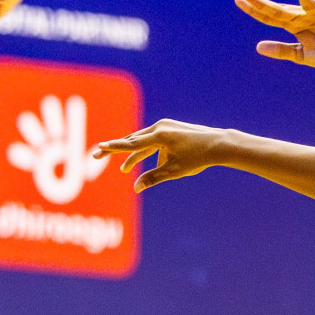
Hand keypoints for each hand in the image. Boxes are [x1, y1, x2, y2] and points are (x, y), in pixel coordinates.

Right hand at [93, 119, 226, 191]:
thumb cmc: (197, 158)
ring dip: (134, 155)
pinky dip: (148, 152)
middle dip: (115, 150)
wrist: (218, 144)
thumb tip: (136, 188)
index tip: (98, 148)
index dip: (113, 147)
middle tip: (95, 156)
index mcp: (160, 136)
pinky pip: (153, 141)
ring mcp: (165, 126)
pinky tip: (155, 164)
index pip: (131, 144)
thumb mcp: (174, 171)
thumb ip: (153, 178)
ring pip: (142, 141)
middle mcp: (160, 127)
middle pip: (132, 140)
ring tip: (124, 170)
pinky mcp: (169, 128)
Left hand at [235, 0, 314, 68]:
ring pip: (307, 3)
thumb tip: (257, 47)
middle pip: (282, 10)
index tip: (238, 0)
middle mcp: (305, 16)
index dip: (255, 10)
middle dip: (265, 4)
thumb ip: (282, 50)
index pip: (271, 17)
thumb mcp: (302, 55)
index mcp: (295, 25)